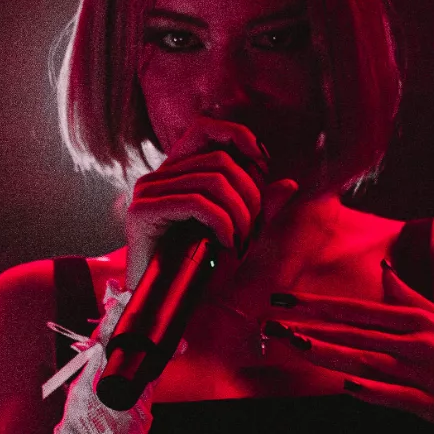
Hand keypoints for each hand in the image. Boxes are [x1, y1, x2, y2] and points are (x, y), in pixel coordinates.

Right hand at [124, 119, 298, 288]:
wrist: (172, 305)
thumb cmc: (201, 269)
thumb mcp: (240, 234)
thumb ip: (261, 209)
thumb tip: (290, 184)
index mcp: (178, 173)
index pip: (206, 128)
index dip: (239, 137)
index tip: (264, 168)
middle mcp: (159, 176)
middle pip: (220, 161)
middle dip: (250, 195)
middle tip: (252, 229)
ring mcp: (148, 192)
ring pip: (213, 181)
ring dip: (239, 214)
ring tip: (240, 241)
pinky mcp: (143, 212)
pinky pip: (197, 203)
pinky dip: (222, 223)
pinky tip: (226, 243)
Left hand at [261, 257, 433, 430]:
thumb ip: (409, 296)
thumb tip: (384, 268)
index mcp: (418, 320)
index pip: (357, 310)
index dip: (318, 305)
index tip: (285, 300)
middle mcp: (417, 343)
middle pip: (354, 333)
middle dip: (310, 326)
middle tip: (271, 321)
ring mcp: (424, 375)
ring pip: (367, 361)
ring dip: (329, 353)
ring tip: (295, 345)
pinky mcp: (432, 405)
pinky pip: (398, 397)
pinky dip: (374, 391)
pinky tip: (347, 386)